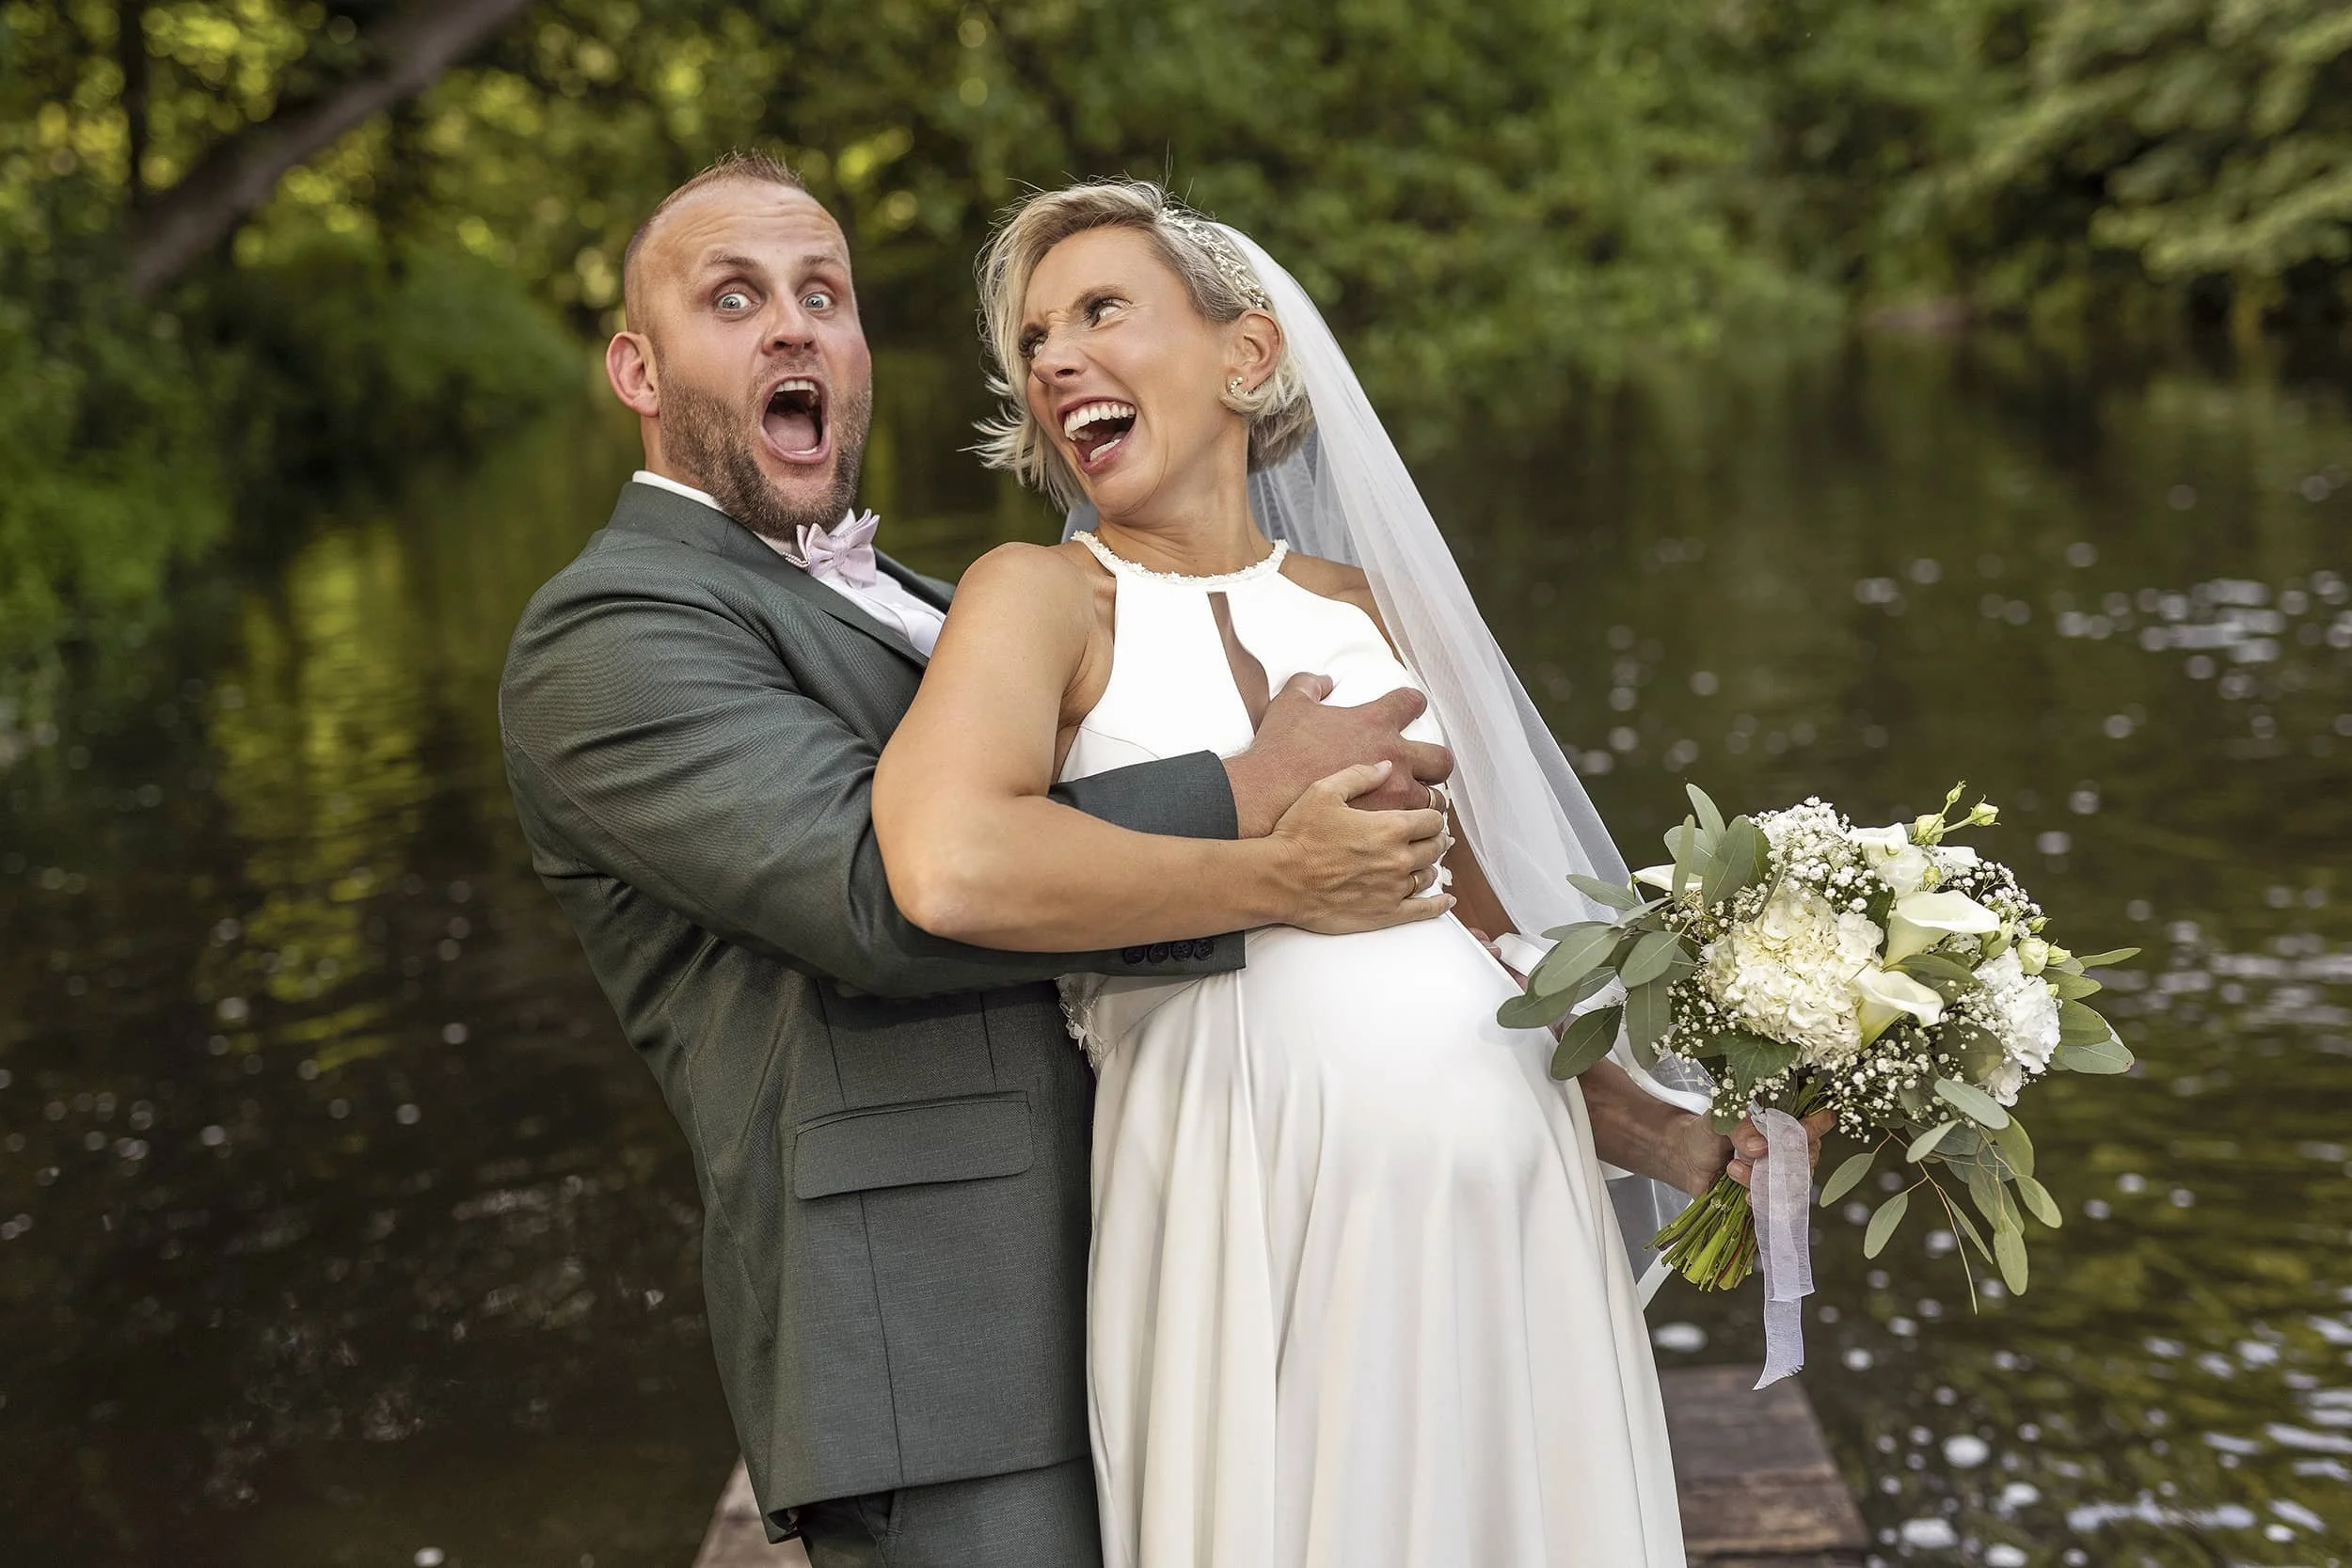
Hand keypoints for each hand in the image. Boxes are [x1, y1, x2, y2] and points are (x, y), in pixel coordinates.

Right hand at [1224, 674, 1455, 836]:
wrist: (1266, 803)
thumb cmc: (1279, 755)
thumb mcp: (1289, 706)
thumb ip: (1309, 684)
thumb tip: (1323, 681)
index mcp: (1375, 724)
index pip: (1411, 702)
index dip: (1413, 703)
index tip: (1410, 708)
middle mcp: (1396, 759)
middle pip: (1440, 759)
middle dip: (1436, 763)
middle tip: (1425, 768)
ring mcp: (1396, 798)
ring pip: (1435, 801)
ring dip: (1429, 801)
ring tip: (1419, 807)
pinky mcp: (1388, 826)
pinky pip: (1418, 831)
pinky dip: (1416, 832)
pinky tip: (1409, 835)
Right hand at [1266, 760, 1451, 933]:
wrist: (1279, 879)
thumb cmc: (1298, 836)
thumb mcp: (1324, 791)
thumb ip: (1359, 776)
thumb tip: (1385, 767)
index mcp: (1390, 827)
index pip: (1432, 819)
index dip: (1432, 815)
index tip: (1426, 817)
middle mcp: (1398, 858)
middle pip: (1435, 847)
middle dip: (1434, 839)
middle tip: (1429, 837)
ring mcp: (1393, 888)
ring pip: (1428, 875)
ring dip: (1429, 866)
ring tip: (1423, 862)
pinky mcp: (1385, 913)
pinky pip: (1423, 910)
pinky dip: (1438, 905)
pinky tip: (1445, 900)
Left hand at [1667, 1108, 1833, 1195]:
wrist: (1687, 1161)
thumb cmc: (1706, 1133)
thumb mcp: (1718, 1121)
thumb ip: (1739, 1126)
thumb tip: (1759, 1145)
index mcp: (1782, 1118)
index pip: (1814, 1120)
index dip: (1813, 1128)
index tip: (1795, 1135)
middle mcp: (1789, 1146)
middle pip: (1808, 1156)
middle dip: (1781, 1160)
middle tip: (1750, 1154)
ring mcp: (1783, 1172)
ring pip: (1795, 1182)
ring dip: (1765, 1179)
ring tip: (1734, 1168)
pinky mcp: (1772, 1195)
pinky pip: (1781, 1203)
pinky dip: (1764, 1199)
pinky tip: (1746, 1195)